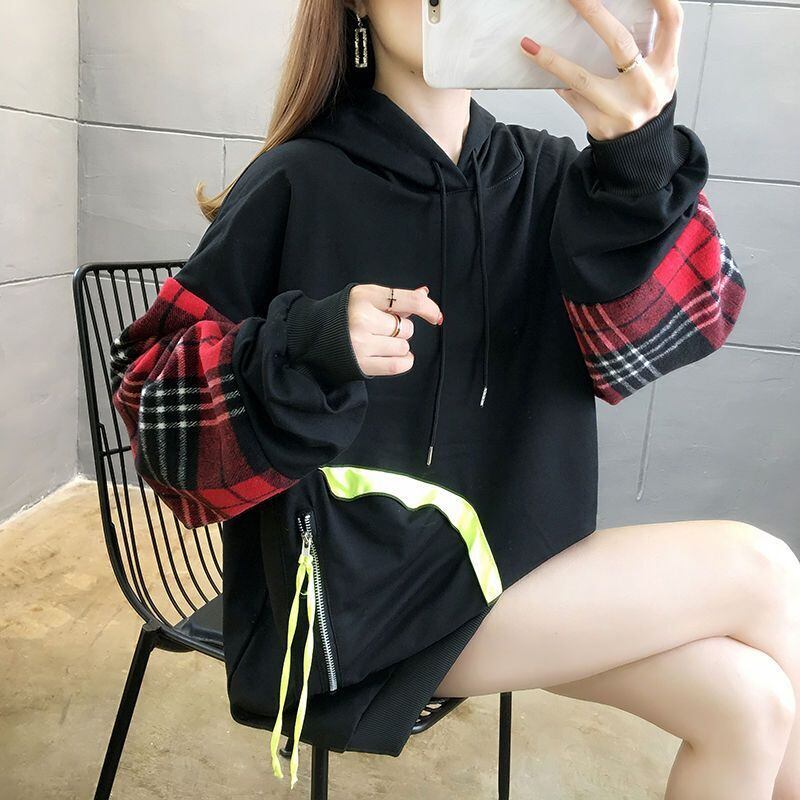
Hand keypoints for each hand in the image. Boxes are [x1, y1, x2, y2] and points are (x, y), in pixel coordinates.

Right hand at [347, 284, 442, 376]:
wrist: (312, 336)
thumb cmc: (344, 315)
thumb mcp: (366, 298)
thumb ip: (396, 298)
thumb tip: (424, 294)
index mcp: (364, 296)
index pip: (409, 301)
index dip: (428, 308)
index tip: (436, 317)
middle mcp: (362, 318)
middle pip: (406, 328)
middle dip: (400, 330)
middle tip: (380, 329)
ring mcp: (361, 343)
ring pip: (403, 347)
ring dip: (398, 346)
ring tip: (378, 342)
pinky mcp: (362, 364)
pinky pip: (399, 365)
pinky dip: (403, 361)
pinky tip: (395, 356)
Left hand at [520, 0, 682, 140]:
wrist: (640, 150)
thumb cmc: (645, 102)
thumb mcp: (659, 74)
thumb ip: (648, 48)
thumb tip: (606, 17)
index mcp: (665, 68)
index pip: (671, 23)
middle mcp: (645, 87)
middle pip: (619, 42)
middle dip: (593, 13)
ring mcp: (622, 109)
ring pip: (582, 78)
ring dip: (552, 61)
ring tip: (529, 46)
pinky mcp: (601, 125)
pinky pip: (573, 98)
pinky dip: (558, 83)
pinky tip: (541, 70)